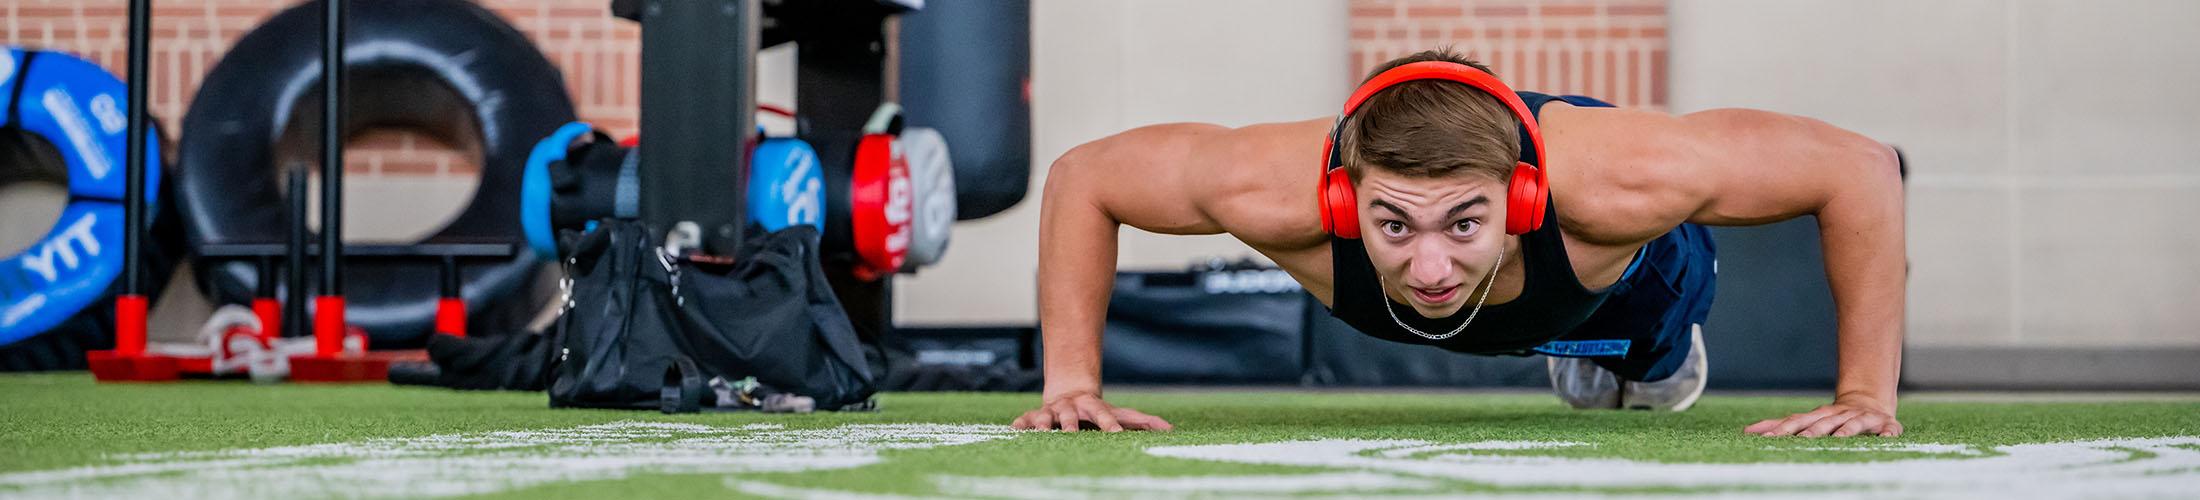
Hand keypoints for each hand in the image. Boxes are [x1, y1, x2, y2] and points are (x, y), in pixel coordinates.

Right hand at [1010, 391, 1173, 432]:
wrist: (1069, 393)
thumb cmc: (1098, 411)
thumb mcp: (1120, 414)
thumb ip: (1143, 421)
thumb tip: (1170, 429)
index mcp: (1093, 407)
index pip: (1103, 415)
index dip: (1109, 424)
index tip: (1114, 434)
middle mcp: (1071, 408)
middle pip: (1071, 415)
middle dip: (1070, 425)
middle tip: (1072, 436)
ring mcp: (1052, 412)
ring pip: (1045, 417)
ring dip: (1042, 425)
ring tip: (1041, 434)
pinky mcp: (1035, 416)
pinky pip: (1025, 420)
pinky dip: (1020, 425)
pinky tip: (1013, 431)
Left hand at [1745, 396, 1902, 437]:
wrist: (1870, 402)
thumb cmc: (1833, 417)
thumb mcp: (1808, 420)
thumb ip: (1781, 425)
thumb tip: (1747, 431)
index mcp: (1819, 416)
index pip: (1797, 422)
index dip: (1782, 429)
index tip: (1766, 438)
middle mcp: (1839, 416)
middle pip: (1823, 423)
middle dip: (1812, 431)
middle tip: (1801, 440)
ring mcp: (1862, 419)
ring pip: (1853, 425)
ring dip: (1846, 431)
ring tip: (1839, 439)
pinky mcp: (1885, 425)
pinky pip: (1888, 430)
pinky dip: (1887, 434)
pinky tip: (1886, 438)